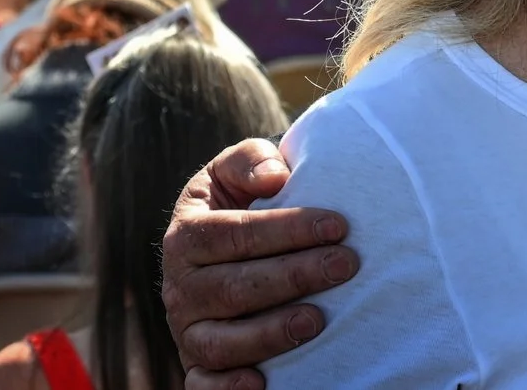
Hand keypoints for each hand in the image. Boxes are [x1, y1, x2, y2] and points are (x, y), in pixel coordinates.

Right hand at [161, 139, 356, 389]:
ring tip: (319, 320)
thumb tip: (274, 177)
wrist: (228, 242)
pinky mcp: (198, 364)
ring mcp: (187, 329)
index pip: (233, 235)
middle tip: (347, 265)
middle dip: (294, 276)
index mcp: (187, 235)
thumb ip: (252, 160)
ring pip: (219, 341)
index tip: (339, 225)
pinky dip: (227, 388)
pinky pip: (203, 384)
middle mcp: (180, 287)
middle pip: (232, 288)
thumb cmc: (245, 200)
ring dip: (270, 333)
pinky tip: (262, 382)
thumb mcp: (240, 169)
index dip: (287, 230)